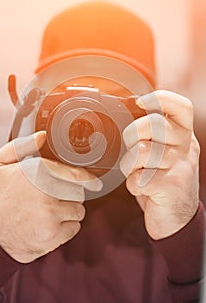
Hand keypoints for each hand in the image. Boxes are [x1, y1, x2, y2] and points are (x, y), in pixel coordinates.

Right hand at [0, 131, 101, 262]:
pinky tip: (51, 224)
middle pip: (78, 193)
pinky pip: (74, 228)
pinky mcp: (52, 236)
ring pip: (78, 210)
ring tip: (50, 211)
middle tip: (54, 197)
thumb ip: (20, 146)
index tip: (93, 182)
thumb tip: (42, 136)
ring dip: (69, 211)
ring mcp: (50, 215)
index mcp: (36, 173)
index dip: (87, 178)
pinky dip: (67, 227)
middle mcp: (46, 193)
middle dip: (70, 194)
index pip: (75, 174)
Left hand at [120, 90, 199, 239]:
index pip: (181, 106)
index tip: (139, 102)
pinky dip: (132, 185)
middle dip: (131, 135)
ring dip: (129, 166)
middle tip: (132, 149)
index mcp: (184, 134)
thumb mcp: (164, 152)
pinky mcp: (173, 186)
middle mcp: (187, 147)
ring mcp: (182, 166)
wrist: (176, 217)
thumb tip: (129, 109)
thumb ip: (153, 133)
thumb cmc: (162, 178)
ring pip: (141, 152)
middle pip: (152, 124)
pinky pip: (138, 178)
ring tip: (138, 173)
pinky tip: (143, 189)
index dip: (160, 98)